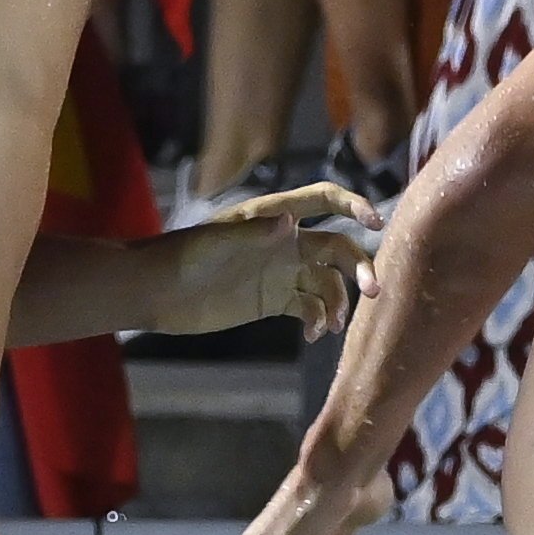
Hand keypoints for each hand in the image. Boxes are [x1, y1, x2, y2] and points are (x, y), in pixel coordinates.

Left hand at [152, 181, 378, 335]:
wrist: (157, 292)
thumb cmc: (182, 257)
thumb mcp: (216, 242)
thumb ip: (254, 233)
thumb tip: (292, 223)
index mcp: (274, 216)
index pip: (323, 199)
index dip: (353, 205)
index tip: (376, 223)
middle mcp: (284, 242)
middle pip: (337, 247)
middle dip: (359, 266)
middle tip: (373, 291)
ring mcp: (280, 272)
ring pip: (327, 282)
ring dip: (338, 301)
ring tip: (331, 325)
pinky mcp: (273, 300)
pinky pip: (309, 307)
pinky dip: (318, 320)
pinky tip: (313, 335)